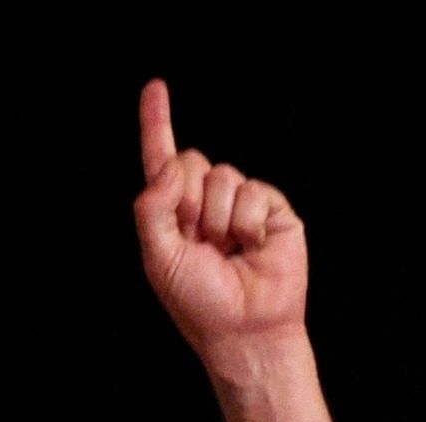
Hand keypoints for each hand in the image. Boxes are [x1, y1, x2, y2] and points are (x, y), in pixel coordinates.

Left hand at [132, 80, 306, 365]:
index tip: (156, 86)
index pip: (163, 159)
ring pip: (223, 175)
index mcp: (173, 212)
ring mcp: (240, 204)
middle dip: (190, 200)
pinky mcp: (272, 210)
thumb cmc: (200, 303)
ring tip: (228, 253)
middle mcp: (206, 202)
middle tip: (201, 242)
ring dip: (220, 219)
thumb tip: (175, 164)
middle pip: (192, 160)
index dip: (158, 122)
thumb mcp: (159, 257)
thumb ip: (153, 206)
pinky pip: (253, 191)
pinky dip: (248, 222)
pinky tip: (253, 248)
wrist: (246, 331)